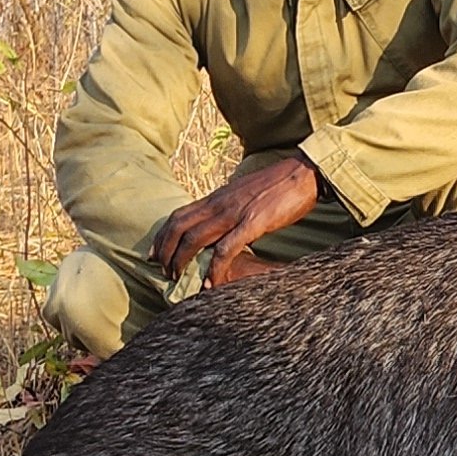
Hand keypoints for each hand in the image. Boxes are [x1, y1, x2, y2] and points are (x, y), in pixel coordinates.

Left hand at [152, 156, 320, 286]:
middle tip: (162, 271)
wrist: (302, 173)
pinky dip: (215, 268)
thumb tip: (219, 220)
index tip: (154, 253)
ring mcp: (235, 213)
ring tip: (177, 278)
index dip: (162, 235)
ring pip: (195, 238)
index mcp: (217, 197)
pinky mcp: (253, 223)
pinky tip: (210, 283)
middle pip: (179, 228)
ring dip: (182, 260)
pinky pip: (226, 249)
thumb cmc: (277, 185)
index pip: (179, 215)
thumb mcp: (244, 193)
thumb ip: (228, 206)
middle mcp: (219, 204)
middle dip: (165, 251)